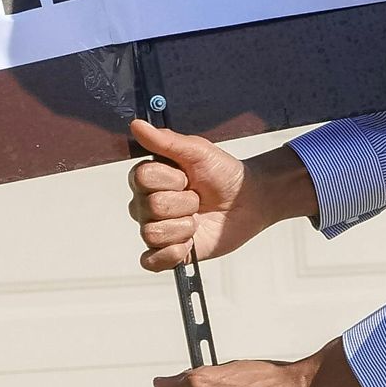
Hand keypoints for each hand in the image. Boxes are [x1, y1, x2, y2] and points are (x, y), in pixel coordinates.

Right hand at [127, 123, 318, 272]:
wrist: (248, 200)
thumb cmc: (223, 173)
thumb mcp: (198, 151)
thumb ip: (166, 140)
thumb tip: (137, 125)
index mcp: (149, 177)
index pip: (142, 178)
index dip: (170, 179)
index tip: (187, 176)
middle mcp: (146, 203)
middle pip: (150, 207)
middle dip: (184, 203)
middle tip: (198, 198)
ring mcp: (157, 228)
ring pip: (152, 233)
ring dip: (184, 226)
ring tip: (198, 219)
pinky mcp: (168, 252)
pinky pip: (151, 261)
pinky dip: (170, 255)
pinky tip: (188, 245)